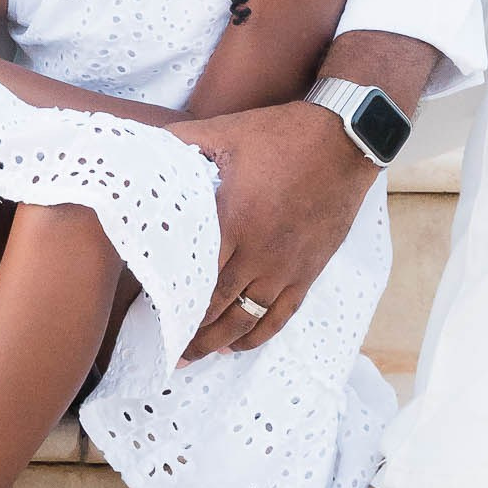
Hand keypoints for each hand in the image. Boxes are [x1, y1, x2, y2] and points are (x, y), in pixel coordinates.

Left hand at [168, 100, 375, 357]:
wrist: (343, 142)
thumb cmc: (279, 135)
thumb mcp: (223, 131)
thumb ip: (180, 142)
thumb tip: (145, 147)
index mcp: (232, 221)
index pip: (193, 275)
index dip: (170, 301)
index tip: (148, 317)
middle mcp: (258, 253)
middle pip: (216, 306)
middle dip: (188, 332)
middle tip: (164, 348)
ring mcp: (286, 266)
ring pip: (246, 318)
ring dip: (218, 341)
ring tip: (193, 356)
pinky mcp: (308, 271)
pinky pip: (281, 314)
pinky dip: (258, 335)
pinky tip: (239, 345)